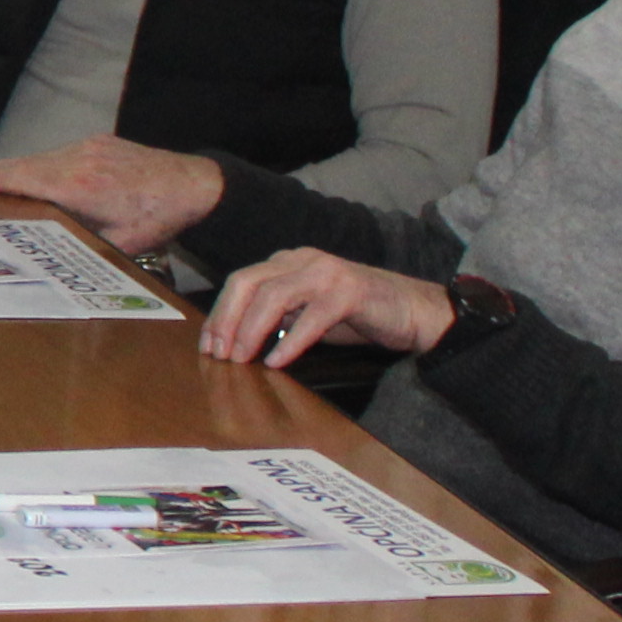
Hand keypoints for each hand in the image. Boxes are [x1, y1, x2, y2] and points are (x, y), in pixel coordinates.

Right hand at [0, 133, 225, 254]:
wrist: (194, 185)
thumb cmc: (158, 218)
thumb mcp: (118, 244)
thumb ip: (81, 241)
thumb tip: (51, 253)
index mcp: (81, 188)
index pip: (27, 180)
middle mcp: (81, 161)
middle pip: (27, 164)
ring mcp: (90, 147)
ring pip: (43, 157)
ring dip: (19, 167)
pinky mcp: (100, 142)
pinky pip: (61, 153)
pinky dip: (42, 162)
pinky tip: (34, 171)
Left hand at [198, 249, 454, 370]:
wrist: (413, 311)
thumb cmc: (357, 315)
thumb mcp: (306, 313)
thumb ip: (276, 316)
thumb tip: (234, 338)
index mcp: (288, 262)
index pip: (241, 281)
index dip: (219, 313)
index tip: (207, 345)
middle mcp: (303, 259)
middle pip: (248, 283)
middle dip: (226, 320)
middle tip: (218, 354)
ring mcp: (327, 272)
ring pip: (274, 296)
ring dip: (251, 330)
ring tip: (241, 359)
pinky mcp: (350, 291)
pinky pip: (312, 316)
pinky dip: (291, 340)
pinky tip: (277, 361)